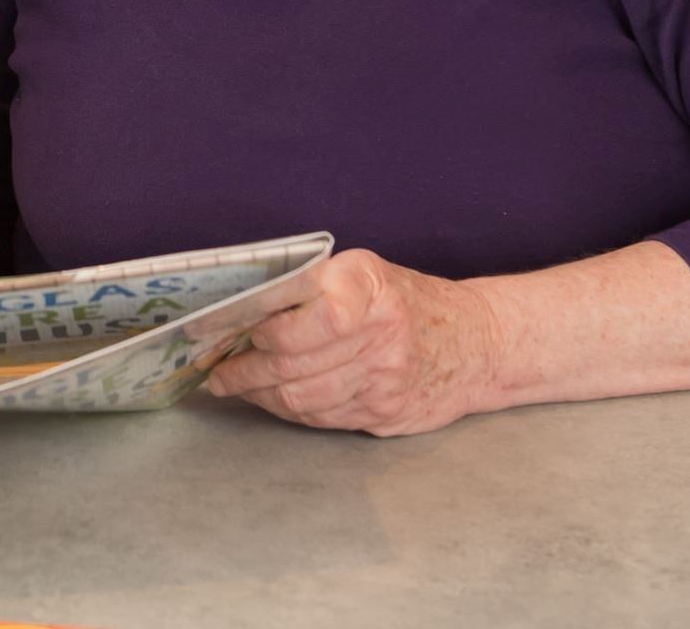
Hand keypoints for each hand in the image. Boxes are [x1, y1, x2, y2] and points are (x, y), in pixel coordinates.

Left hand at [206, 248, 502, 435]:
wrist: (477, 343)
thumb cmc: (407, 300)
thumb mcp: (364, 273)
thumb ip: (312, 284)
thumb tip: (246, 304)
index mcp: (370, 292)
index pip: (304, 317)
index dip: (258, 326)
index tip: (220, 328)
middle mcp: (380, 338)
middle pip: (294, 363)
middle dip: (243, 369)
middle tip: (212, 368)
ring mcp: (384, 382)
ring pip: (302, 397)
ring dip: (258, 394)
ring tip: (229, 384)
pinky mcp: (384, 415)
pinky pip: (321, 417)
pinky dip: (286, 410)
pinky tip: (268, 398)